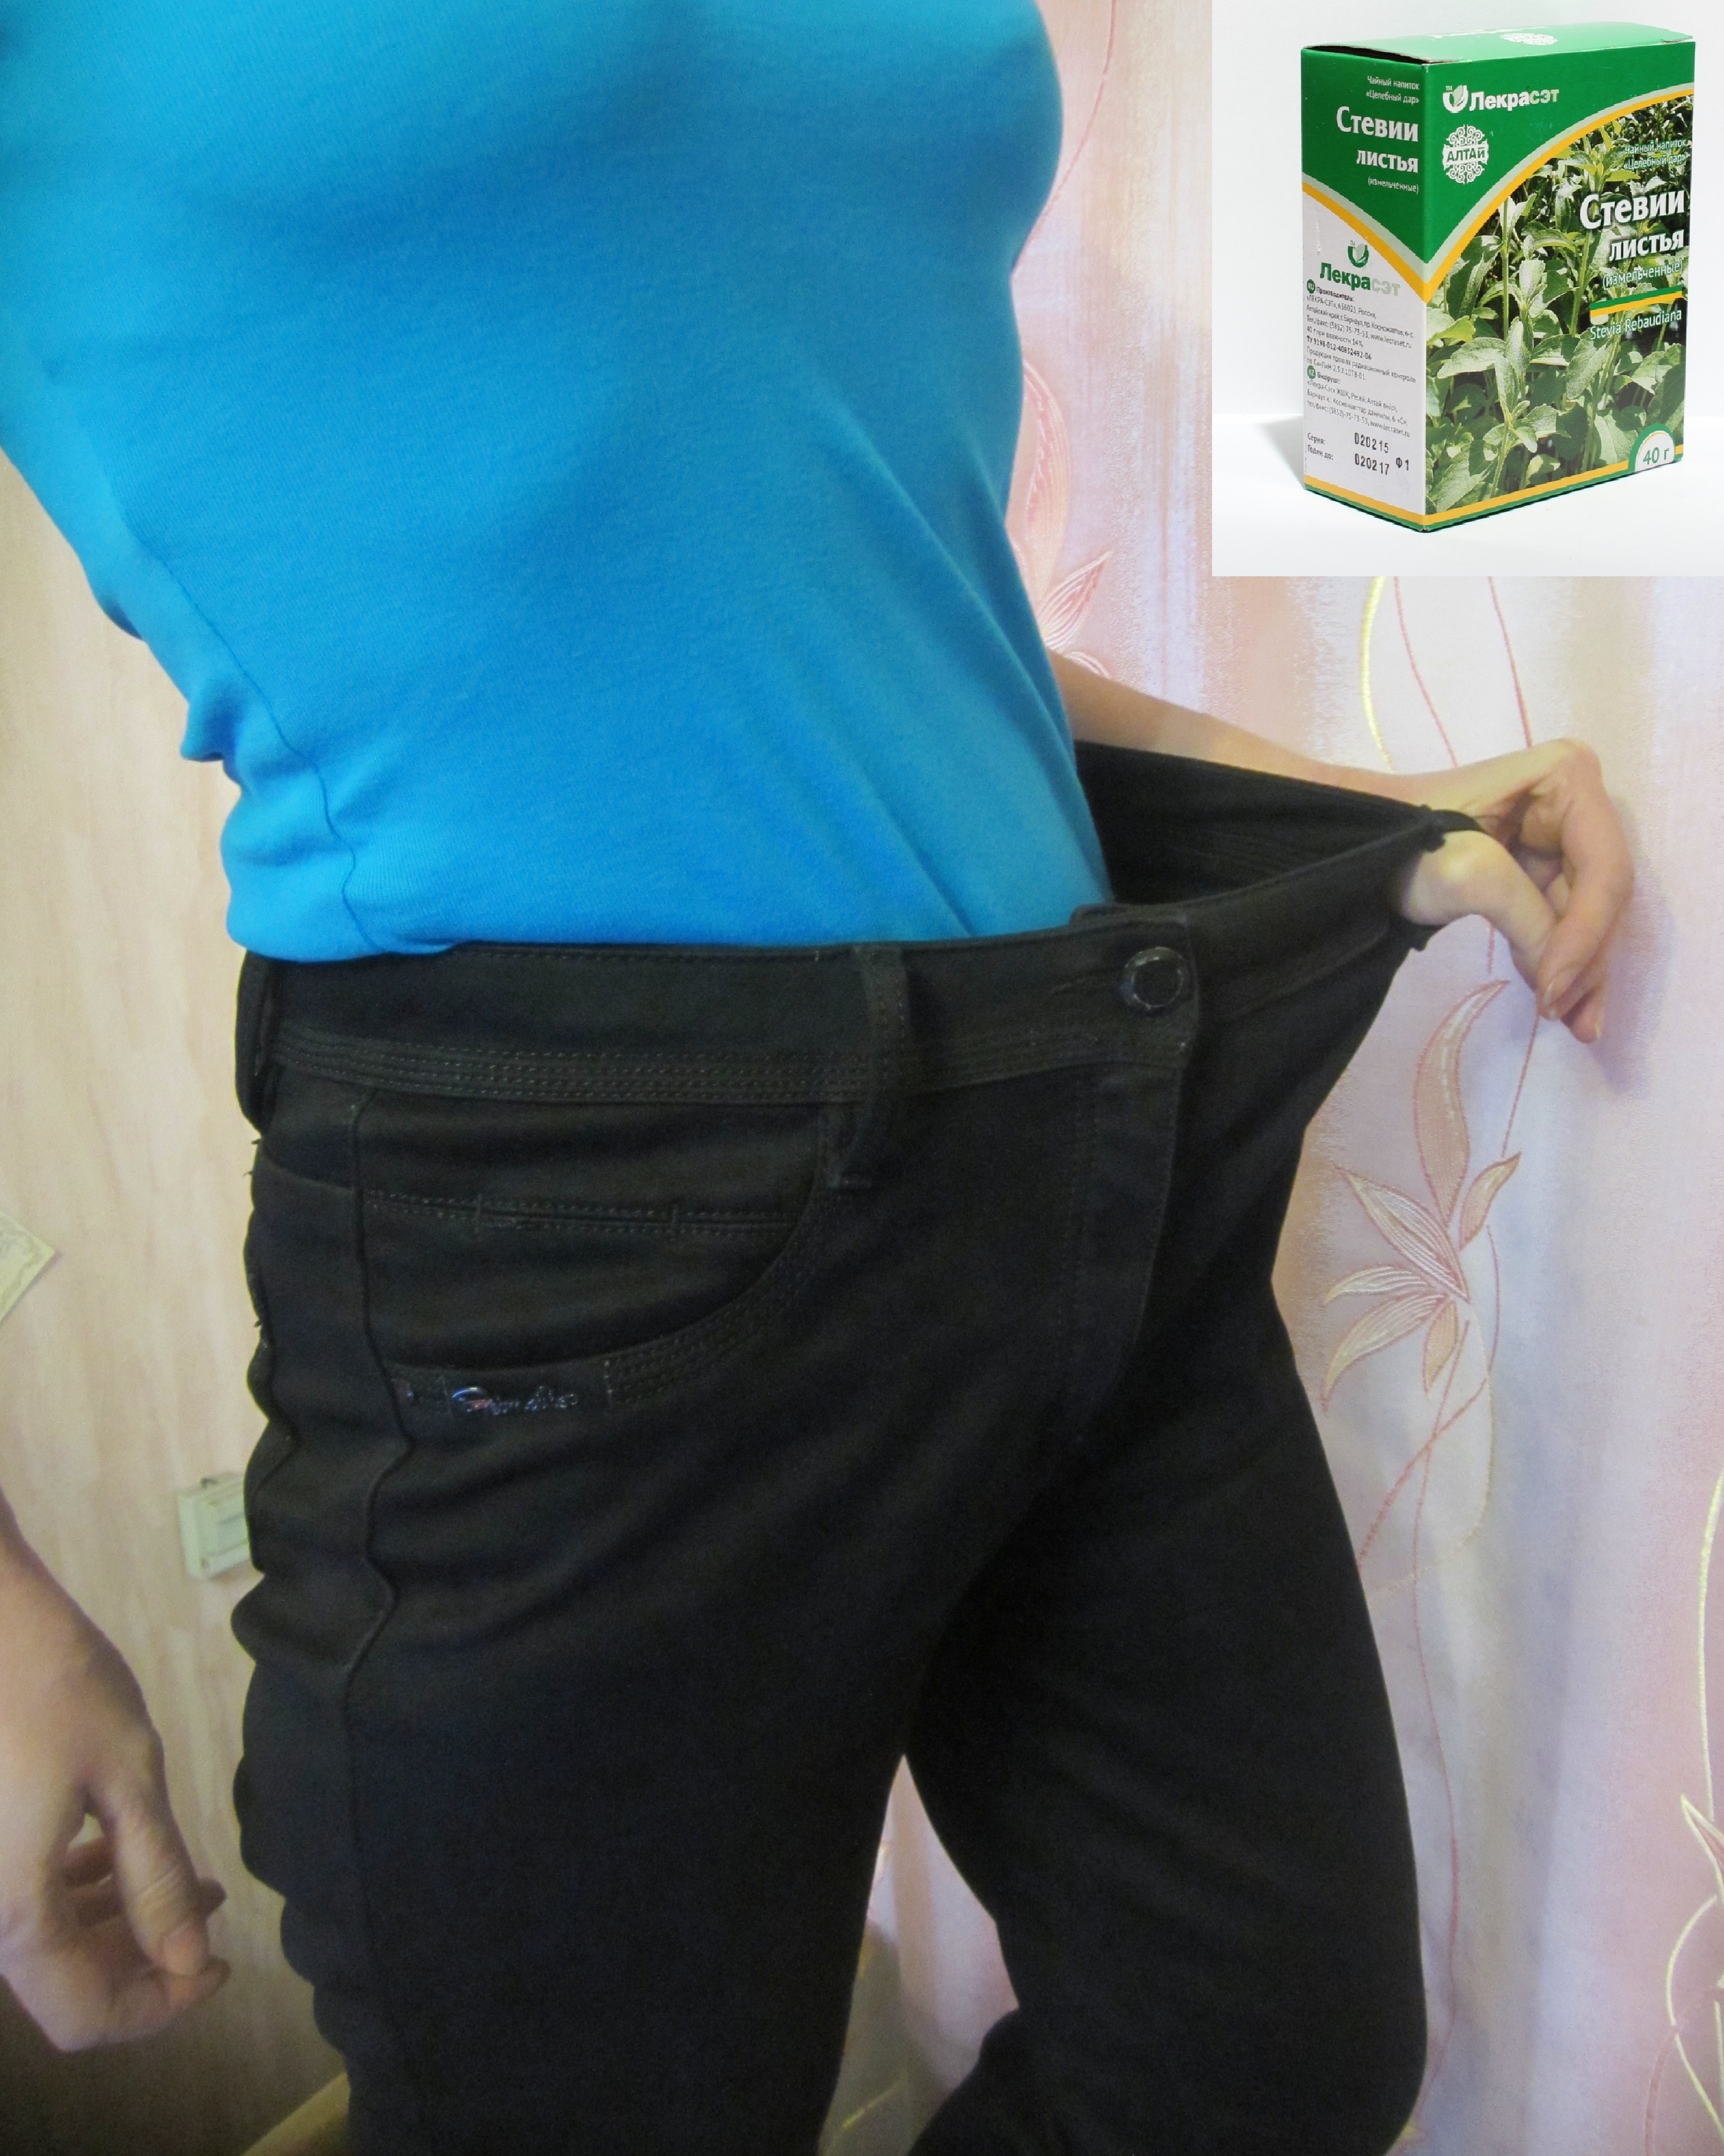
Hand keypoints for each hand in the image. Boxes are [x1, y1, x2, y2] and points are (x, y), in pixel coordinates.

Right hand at [0, 1548, 229, 2048]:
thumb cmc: (54, 1684)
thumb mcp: (126, 1775)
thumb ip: (155, 1876)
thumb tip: (189, 1963)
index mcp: (12, 1911)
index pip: (85, 2014)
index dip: (161, 2005)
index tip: (223, 1964)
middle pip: (63, 1984)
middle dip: (146, 1957)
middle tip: (211, 1904)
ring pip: (43, 1944)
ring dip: (117, 1920)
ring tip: (187, 1877)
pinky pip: (21, 1900)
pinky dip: (75, 1891)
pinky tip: (116, 1850)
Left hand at [1381, 738, 1631, 1045]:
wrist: (1352, 845)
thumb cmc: (1400, 842)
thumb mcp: (1467, 873)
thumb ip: (1527, 919)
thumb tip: (1564, 985)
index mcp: (1566, 776)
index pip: (1602, 867)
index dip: (1587, 933)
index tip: (1554, 990)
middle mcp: (1575, 801)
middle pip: (1601, 894)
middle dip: (1587, 960)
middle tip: (1573, 1023)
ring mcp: (1557, 837)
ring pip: (1586, 913)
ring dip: (1581, 972)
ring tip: (1572, 1025)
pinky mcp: (1538, 868)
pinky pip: (1560, 920)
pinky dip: (1558, 962)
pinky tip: (1553, 1003)